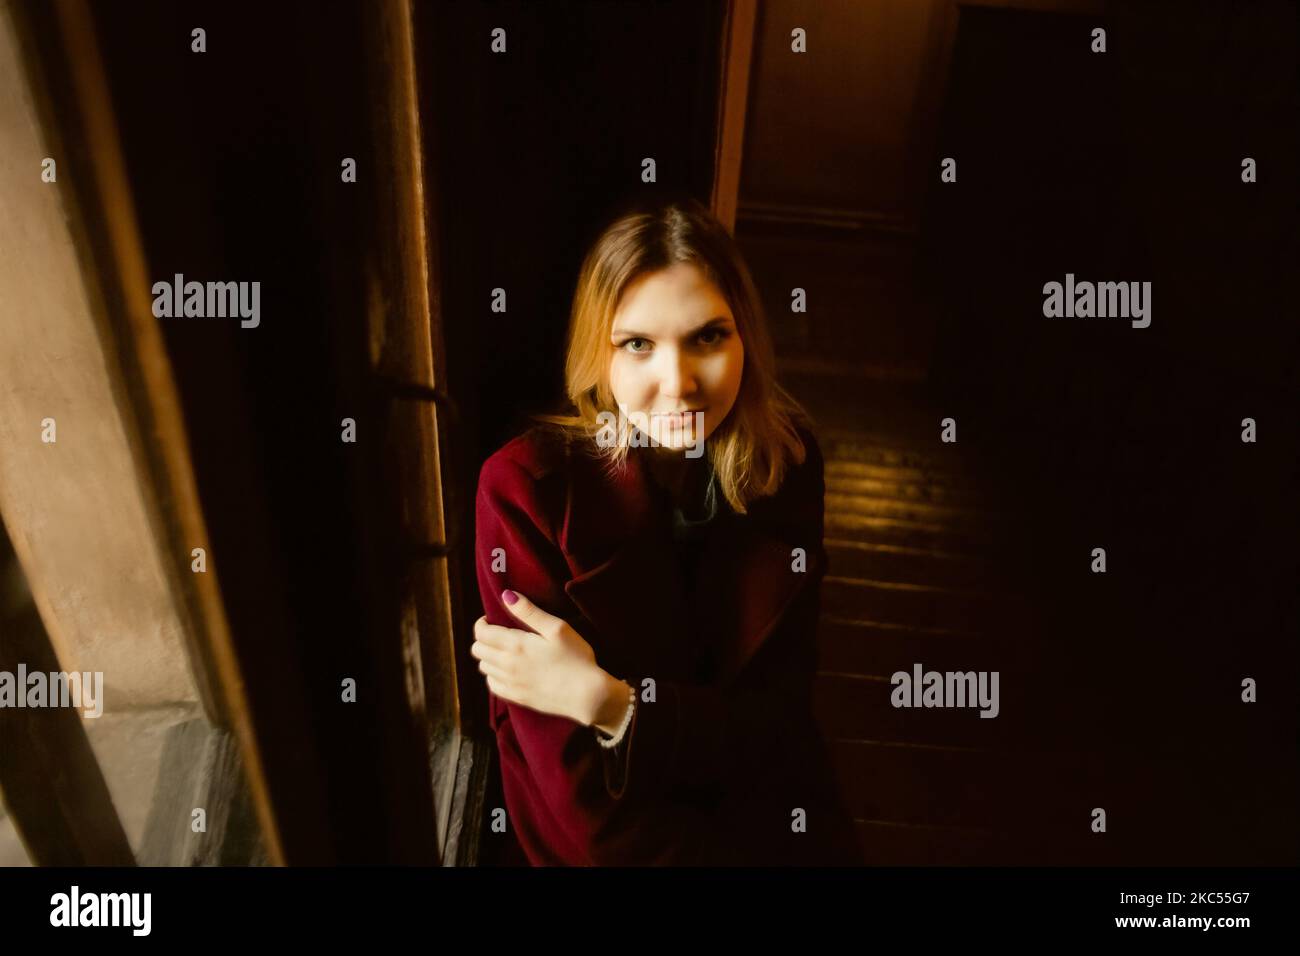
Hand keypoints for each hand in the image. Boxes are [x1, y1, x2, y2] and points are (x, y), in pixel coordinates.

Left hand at [471, 590, 605, 725]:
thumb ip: (529, 611)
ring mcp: (510, 684)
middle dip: (484, 638)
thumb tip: (506, 595)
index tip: (492, 619)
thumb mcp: (557, 628)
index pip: (481, 633)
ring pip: (484, 668)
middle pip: (478, 650)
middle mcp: (507, 665)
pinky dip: (494, 675)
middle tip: (499, 633)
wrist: (587, 695)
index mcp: (515, 645)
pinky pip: (492, 685)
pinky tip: (508, 670)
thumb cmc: (576, 658)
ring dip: (489, 656)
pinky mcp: (516, 698)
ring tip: (505, 650)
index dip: (482, 623)